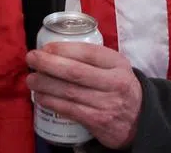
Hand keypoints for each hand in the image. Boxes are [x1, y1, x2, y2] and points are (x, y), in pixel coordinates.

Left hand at [26, 42, 142, 149]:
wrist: (140, 118)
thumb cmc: (118, 85)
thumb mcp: (114, 66)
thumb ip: (91, 57)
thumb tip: (52, 50)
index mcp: (117, 64)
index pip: (88, 52)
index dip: (63, 49)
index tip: (44, 48)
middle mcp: (114, 83)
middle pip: (75, 72)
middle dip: (48, 64)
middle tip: (31, 59)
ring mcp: (107, 104)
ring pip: (69, 92)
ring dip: (45, 84)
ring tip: (31, 79)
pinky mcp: (99, 122)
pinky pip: (70, 110)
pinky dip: (52, 102)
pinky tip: (41, 97)